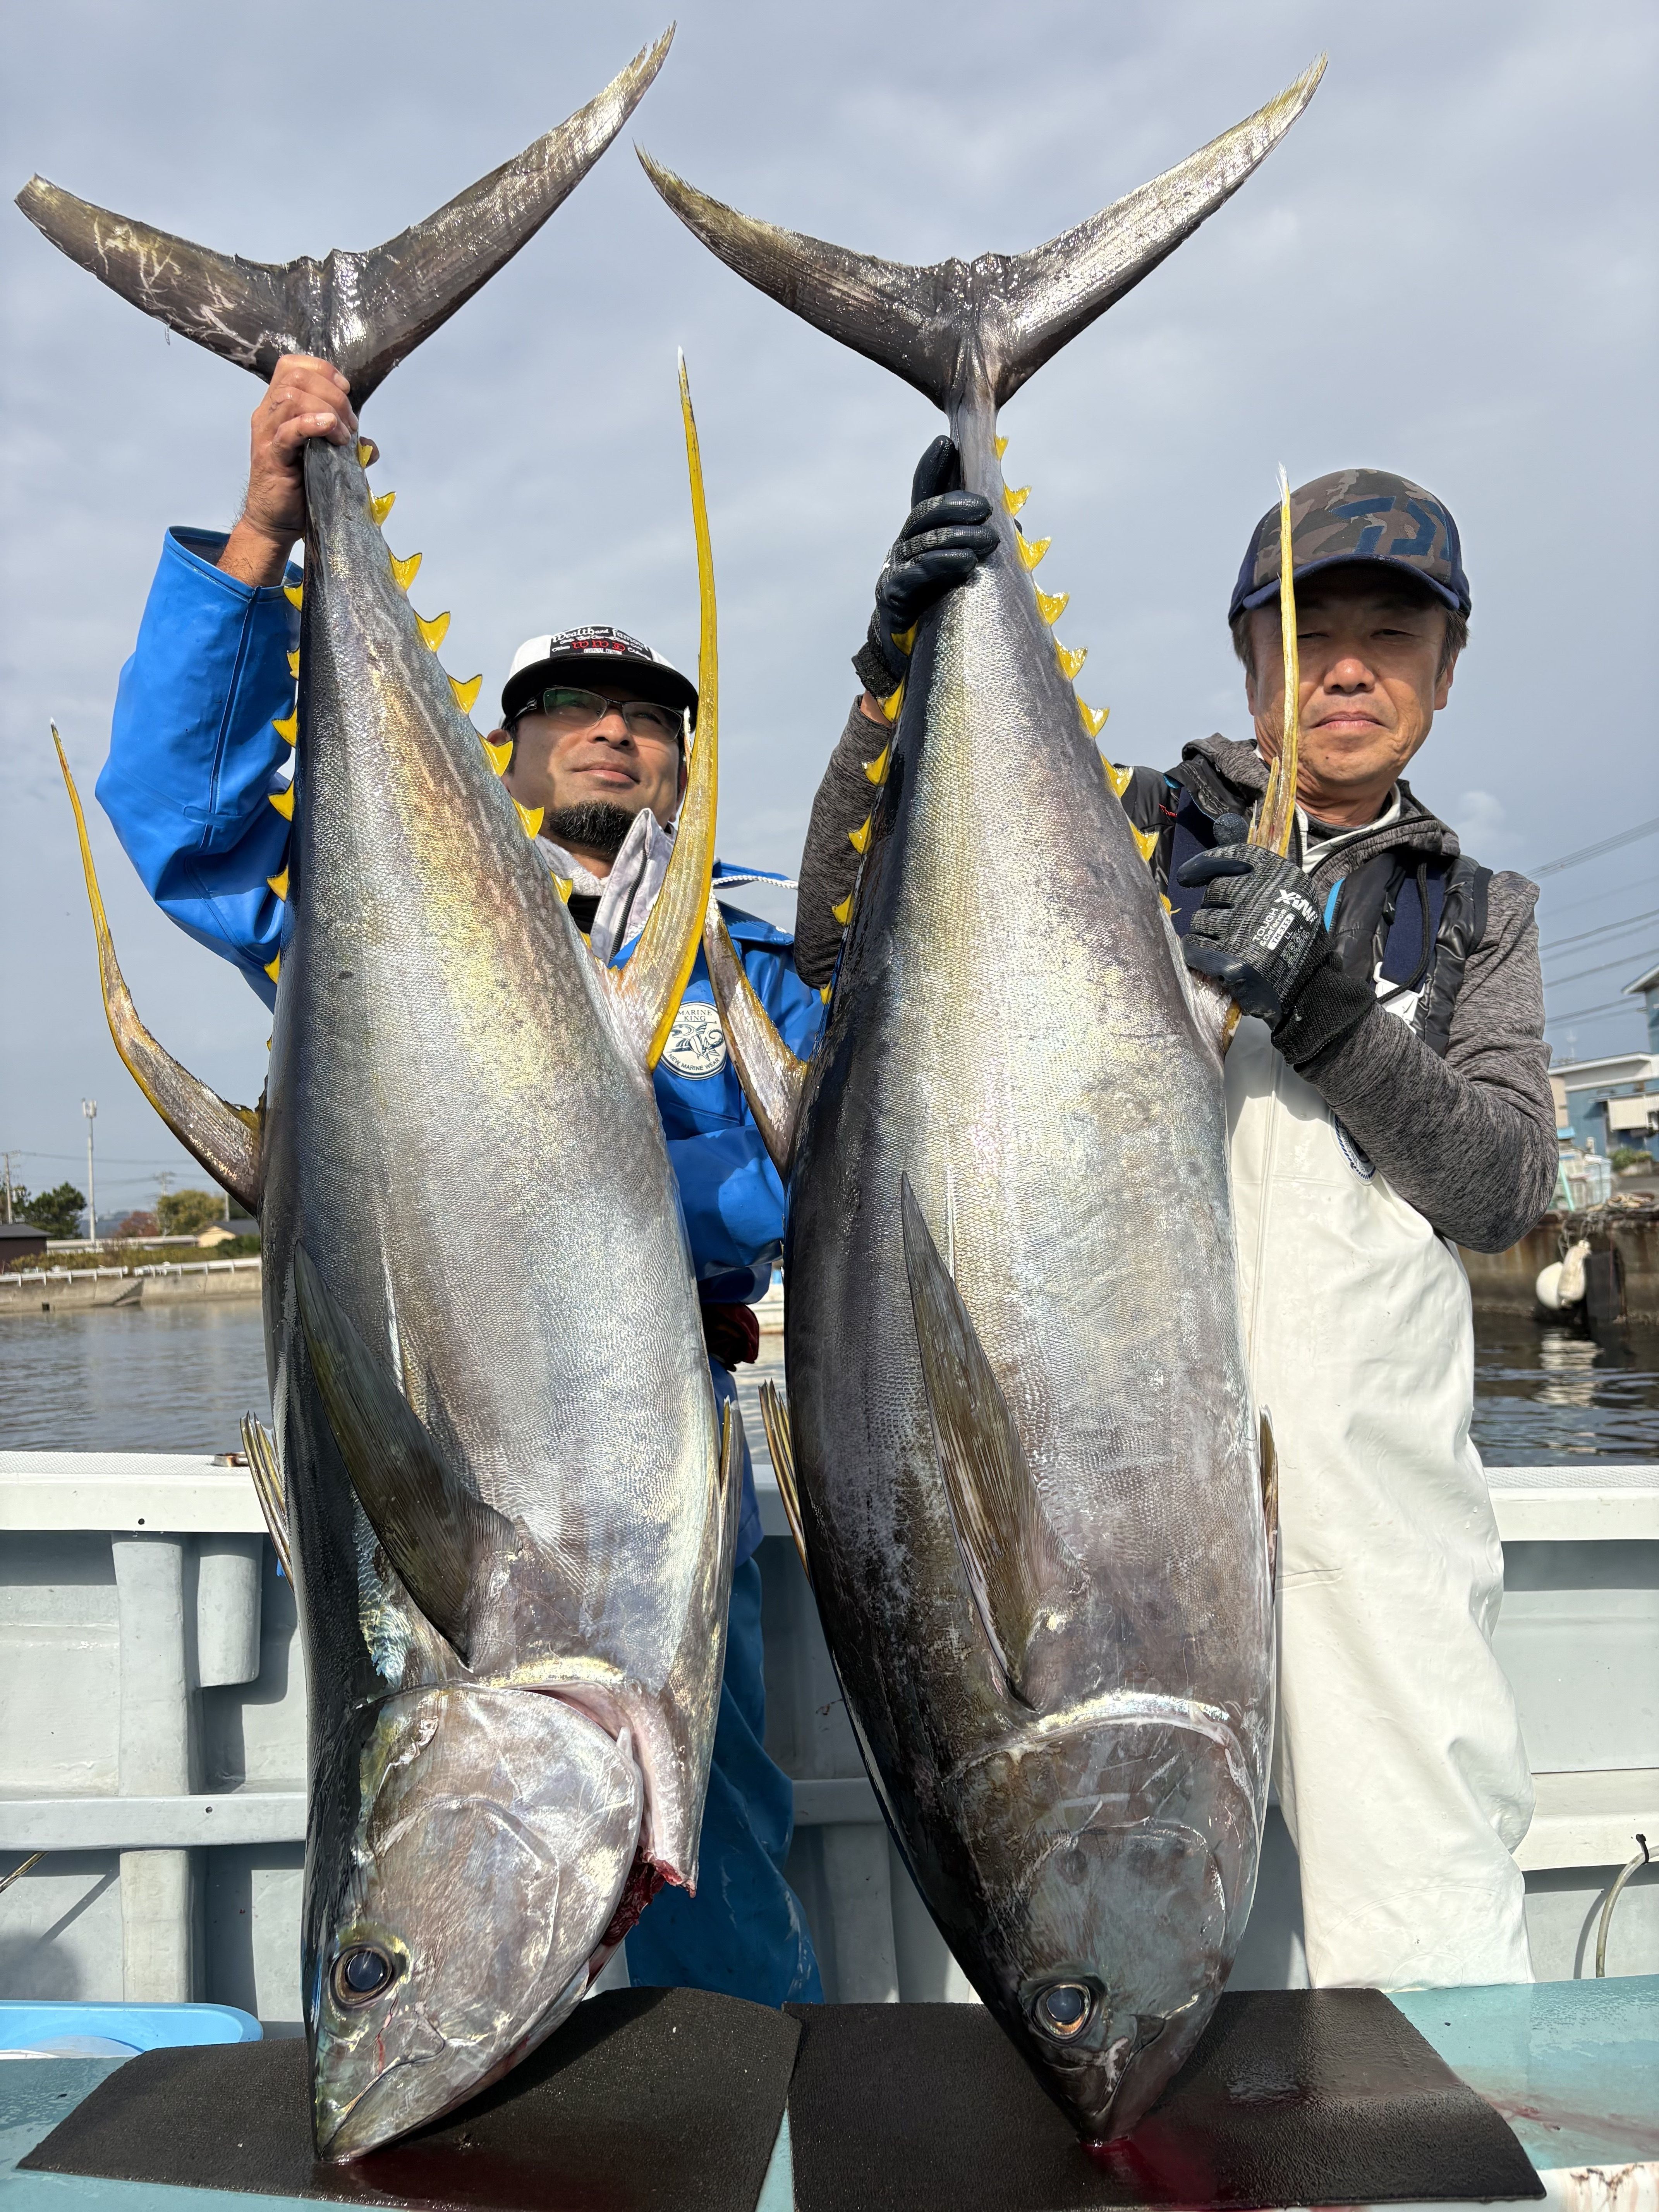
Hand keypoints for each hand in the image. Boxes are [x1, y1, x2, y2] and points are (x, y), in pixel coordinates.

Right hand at [217, 355, 366, 587]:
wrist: (277, 521)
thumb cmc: (300, 487)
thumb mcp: (327, 459)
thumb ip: (345, 445)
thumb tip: (369, 446)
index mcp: (279, 406)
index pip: (294, 365)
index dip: (323, 370)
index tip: (346, 392)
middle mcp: (268, 413)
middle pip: (297, 377)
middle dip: (332, 393)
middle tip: (350, 424)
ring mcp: (266, 433)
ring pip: (292, 397)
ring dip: (327, 410)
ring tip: (343, 436)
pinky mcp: (270, 455)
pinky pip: (288, 429)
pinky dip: (313, 424)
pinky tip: (332, 433)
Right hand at [854, 437, 996, 713]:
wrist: (915, 676)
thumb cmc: (946, 626)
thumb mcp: (969, 583)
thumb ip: (984, 553)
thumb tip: (1016, 530)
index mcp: (921, 542)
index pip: (924, 497)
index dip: (933, 469)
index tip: (947, 442)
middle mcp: (902, 553)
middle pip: (922, 515)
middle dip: (955, 506)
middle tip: (989, 509)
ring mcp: (893, 575)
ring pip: (920, 542)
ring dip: (957, 538)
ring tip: (990, 541)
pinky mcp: (890, 601)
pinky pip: (913, 575)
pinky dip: (940, 565)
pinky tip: (966, 564)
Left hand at [1177, 820, 1328, 1026]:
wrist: (1310, 985)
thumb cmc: (1293, 935)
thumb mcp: (1284, 891)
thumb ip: (1250, 861)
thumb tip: (1224, 821)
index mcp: (1280, 875)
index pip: (1233, 855)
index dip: (1205, 863)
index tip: (1187, 876)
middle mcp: (1262, 897)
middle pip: (1214, 891)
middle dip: (1214, 907)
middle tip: (1231, 924)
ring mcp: (1246, 929)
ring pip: (1200, 919)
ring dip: (1206, 931)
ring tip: (1228, 943)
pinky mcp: (1234, 961)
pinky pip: (1195, 947)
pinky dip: (1198, 953)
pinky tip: (1211, 960)